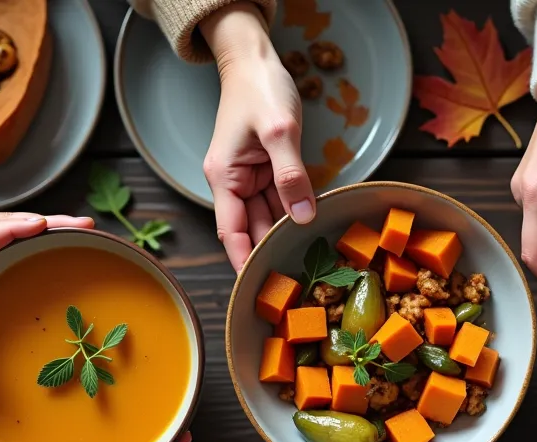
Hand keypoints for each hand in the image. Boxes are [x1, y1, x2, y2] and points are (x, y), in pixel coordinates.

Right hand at [201, 3, 314, 271]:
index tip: (257, 287)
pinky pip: (280, 198)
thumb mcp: (279, 130)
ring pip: (269, 215)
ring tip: (309, 262)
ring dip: (286, 233)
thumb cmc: (260, 88)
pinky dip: (295, 212)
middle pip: (252, 227)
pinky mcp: (266, 169)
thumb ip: (290, 175)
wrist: (255, 59)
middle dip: (271, 251)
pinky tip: (312, 227)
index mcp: (224, 177)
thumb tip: (301, 216)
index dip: (242, 260)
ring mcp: (250, 176)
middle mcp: (234, 181)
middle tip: (298, 281)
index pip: (231, 231)